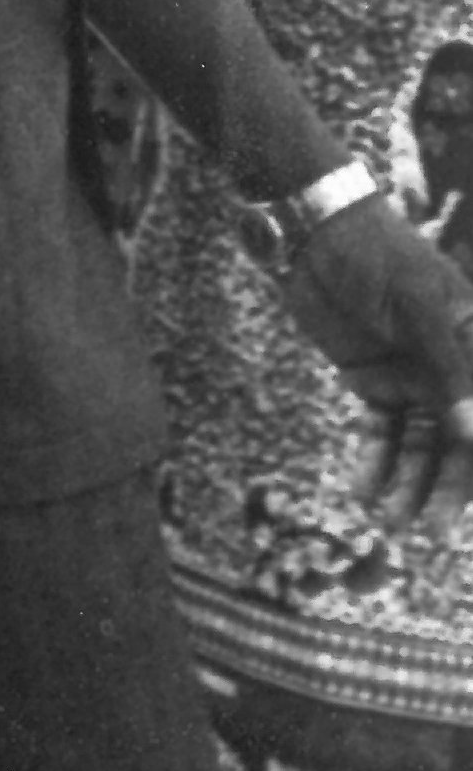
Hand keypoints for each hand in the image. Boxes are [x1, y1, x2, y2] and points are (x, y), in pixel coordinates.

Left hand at [274, 191, 472, 518]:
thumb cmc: (378, 258)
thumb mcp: (420, 308)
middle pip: (461, 443)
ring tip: (393, 526)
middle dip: (450, 491)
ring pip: (422, 447)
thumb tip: (472, 432)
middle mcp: (455, 371)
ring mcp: (416, 379)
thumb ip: (451, 371)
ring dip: (411, 487)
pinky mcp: (375, 382)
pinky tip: (363, 493)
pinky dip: (374, 464)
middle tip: (435, 535)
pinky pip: (381, 433)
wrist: (314, 235)